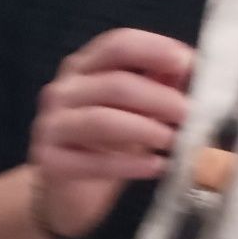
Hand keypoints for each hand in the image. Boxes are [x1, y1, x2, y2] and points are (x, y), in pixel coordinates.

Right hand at [29, 28, 193, 238]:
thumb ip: (158, 84)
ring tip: (173, 141)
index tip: (187, 64)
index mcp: (83, 66)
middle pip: (115, 84)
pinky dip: (130, 165)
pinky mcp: (48, 162)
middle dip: (158, 98)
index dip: (155, 50)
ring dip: (145, 130)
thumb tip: (189, 69)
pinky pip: (94, 162)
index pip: (118, 44)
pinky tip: (155, 166)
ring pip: (103, 121)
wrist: (67, 194)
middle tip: (187, 114)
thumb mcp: (137, 109)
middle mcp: (61, 91)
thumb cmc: (105, 145)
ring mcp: (50, 126)